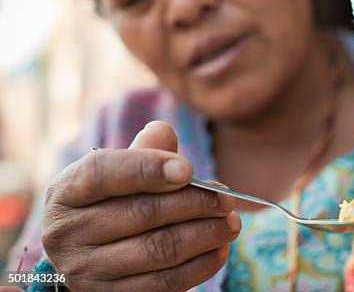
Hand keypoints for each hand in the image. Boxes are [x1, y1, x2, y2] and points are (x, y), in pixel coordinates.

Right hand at [42, 121, 240, 291]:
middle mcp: (67, 233)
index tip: (189, 170)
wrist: (85, 256)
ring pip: (159, 249)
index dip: (148, 168)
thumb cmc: (109, 203)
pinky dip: (200, 265)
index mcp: (66, 192)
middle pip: (142, 212)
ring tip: (231, 223)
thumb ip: (142, 152)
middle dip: (195, 203)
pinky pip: (164, 283)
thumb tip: (163, 132)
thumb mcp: (115, 174)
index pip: (104, 173)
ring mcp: (85, 271)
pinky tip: (219, 249)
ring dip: (205, 234)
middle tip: (227, 199)